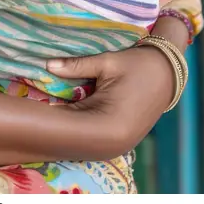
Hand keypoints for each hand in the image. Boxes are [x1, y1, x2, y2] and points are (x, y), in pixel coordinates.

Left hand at [46, 42, 177, 154]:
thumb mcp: (107, 62)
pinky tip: (70, 112)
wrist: (169, 71)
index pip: (71, 123)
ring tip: (50, 107)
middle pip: (77, 133)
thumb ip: (77, 66)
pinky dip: (84, 124)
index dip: (53, 113)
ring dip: (71, 123)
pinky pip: (96, 134)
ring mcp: (120, 141)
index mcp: (110, 121)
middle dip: (60, 119)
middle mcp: (115, 139)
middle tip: (37, 104)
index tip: (34, 101)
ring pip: (86, 136)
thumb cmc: (138, 64)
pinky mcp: (123, 138)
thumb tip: (47, 66)